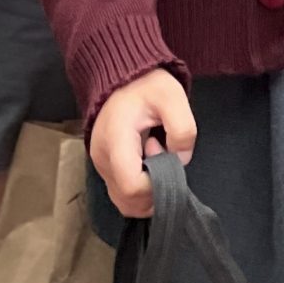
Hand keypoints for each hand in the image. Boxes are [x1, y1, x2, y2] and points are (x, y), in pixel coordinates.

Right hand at [90, 70, 195, 216]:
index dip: (156, 184)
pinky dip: (140, 193)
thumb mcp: (173, 97)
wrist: (123, 79)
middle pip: (128, 200)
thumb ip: (183, 130)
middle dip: (154, 192)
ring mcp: (100, 165)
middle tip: (164, 161)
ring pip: (124, 202)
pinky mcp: (105, 168)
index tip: (165, 156)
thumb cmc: (147, 86)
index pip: (131, 186)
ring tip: (157, 164)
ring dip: (148, 195)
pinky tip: (150, 169)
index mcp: (115, 140)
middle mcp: (102, 158)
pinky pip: (122, 194)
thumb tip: (180, 160)